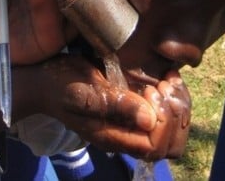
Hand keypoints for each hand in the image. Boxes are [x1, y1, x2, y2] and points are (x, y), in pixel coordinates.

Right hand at [0, 54, 190, 159]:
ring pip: (174, 130)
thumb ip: (114, 104)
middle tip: (162, 86)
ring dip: (178, 105)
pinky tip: (165, 77)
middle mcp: (127, 135)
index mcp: (113, 137)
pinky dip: (174, 96)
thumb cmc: (61, 85)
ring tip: (165, 81)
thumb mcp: (84, 92)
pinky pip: (167, 113)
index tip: (151, 91)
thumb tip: (148, 119)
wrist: (46, 80)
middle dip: (176, 116)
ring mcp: (133, 123)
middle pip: (170, 145)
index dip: (163, 122)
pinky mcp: (136, 108)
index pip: (155, 146)